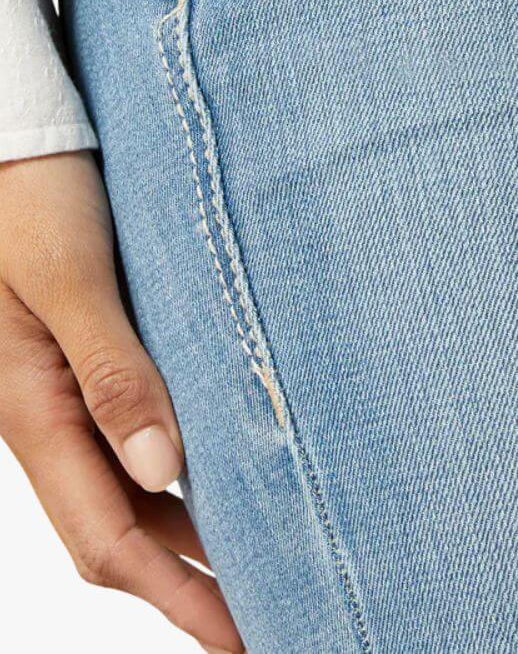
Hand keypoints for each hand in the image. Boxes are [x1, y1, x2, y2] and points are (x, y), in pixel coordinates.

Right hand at [0, 150, 241, 652]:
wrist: (11, 132)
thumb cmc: (33, 193)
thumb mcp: (71, 277)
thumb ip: (114, 371)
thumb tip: (167, 472)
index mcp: (34, 413)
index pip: (109, 540)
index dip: (178, 599)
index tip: (244, 638)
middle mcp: (49, 416)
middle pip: (119, 531)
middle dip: (191, 584)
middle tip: (274, 608)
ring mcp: (65, 391)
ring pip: (129, 487)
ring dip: (191, 530)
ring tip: (269, 552)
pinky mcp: (88, 356)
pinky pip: (132, 435)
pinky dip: (181, 470)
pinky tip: (228, 463)